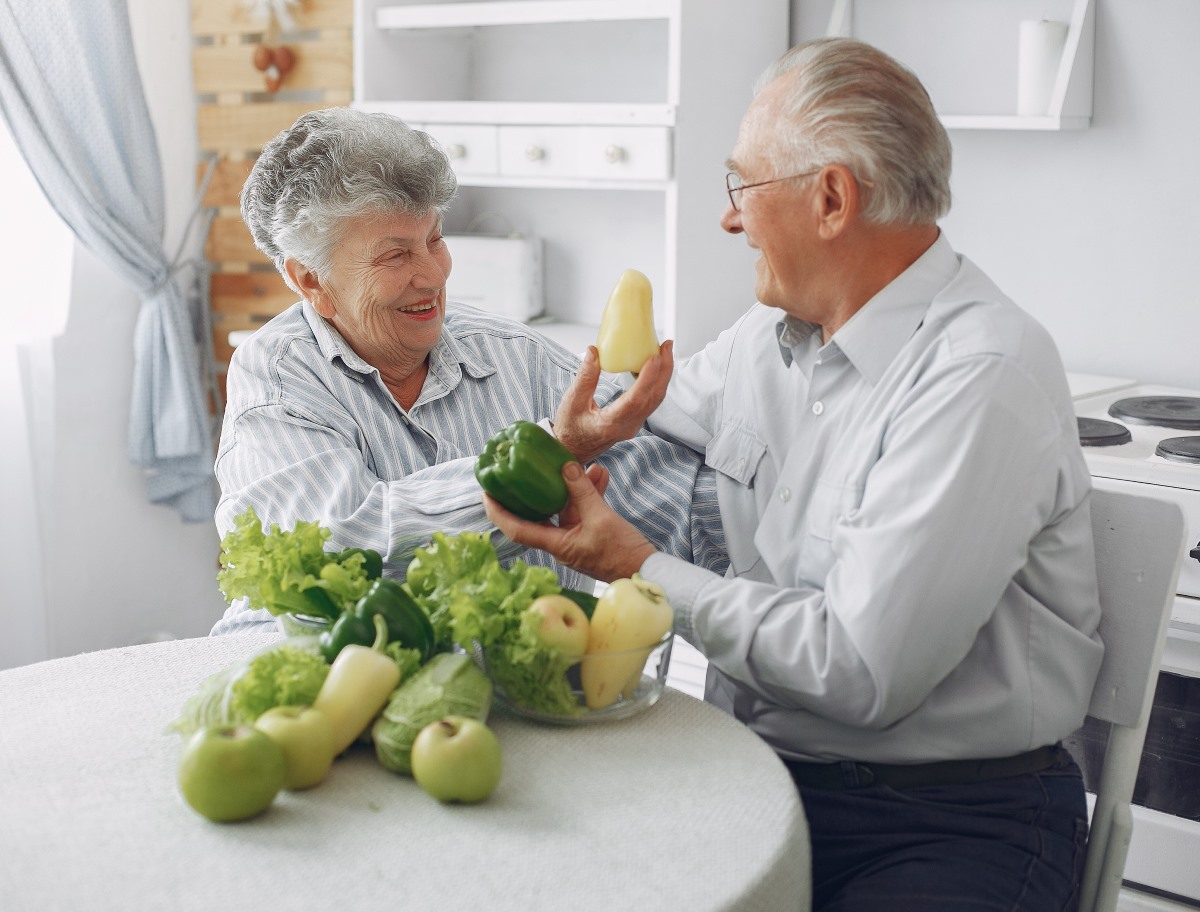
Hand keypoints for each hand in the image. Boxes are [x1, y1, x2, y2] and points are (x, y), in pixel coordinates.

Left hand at [483, 461, 656, 582]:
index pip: (516, 528)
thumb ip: (582, 491)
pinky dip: (590, 492)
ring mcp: (576, 537)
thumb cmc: (622, 554)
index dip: (498, 511)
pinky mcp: (591, 533)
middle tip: (524, 467)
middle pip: (539, 512)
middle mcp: (560, 542)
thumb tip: (566, 466)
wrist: (647, 571)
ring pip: (565, 506)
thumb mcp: (601, 518)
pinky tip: (600, 475)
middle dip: (536, 488)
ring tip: (581, 465)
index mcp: (555, 544)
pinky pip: (584, 509)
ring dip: (572, 486)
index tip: (486, 492)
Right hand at [553, 342, 673, 462]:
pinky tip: (654, 367)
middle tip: (666, 346)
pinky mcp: (635, 421)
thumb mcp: (572, 401)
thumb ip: (585, 377)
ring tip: (664, 351)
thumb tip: (594, 351)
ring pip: (655, 399)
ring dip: (663, 375)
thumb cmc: (569, 428)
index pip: (635, 400)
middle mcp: (627, 426)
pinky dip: (656, 382)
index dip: (647, 377)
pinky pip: (651, 401)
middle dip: (664, 370)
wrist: (572, 449)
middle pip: (653, 397)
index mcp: (610, 423)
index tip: (655, 357)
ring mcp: (634, 425)